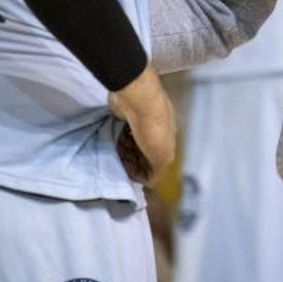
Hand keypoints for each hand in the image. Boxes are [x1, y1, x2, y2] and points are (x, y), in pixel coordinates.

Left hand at [108, 66, 176, 183]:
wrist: (138, 99)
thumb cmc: (152, 128)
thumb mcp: (161, 156)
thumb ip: (158, 172)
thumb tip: (153, 182)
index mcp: (169, 140)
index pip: (157, 163)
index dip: (144, 171)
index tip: (130, 174)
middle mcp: (158, 131)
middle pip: (143, 153)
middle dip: (132, 161)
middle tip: (120, 163)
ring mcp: (142, 122)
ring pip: (132, 143)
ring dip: (124, 151)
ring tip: (115, 152)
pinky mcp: (128, 115)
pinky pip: (122, 132)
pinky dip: (118, 139)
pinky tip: (113, 140)